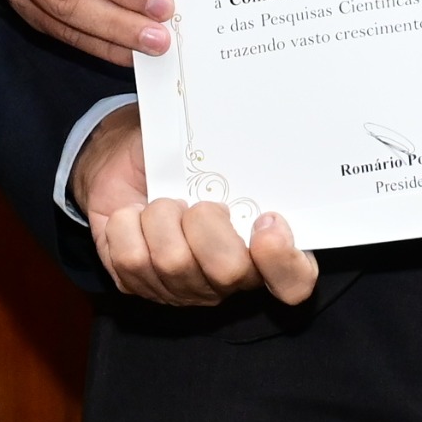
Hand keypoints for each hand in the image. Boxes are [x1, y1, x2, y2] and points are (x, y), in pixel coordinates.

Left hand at [74, 108, 318, 307]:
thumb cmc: (182, 156)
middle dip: (205, 224)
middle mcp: (229, 276)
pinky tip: (134, 215)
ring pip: (173, 263)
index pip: (294, 281)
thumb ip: (237, 155)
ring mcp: (184, 286)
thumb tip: (246, 135)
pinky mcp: (141, 284)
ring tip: (160, 202)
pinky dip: (127, 226)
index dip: (282, 260)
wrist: (129, 163)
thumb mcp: (214, 149)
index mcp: (263, 244)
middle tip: (194, 202)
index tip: (267, 221)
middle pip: (229, 271)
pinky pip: (132, 260)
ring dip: (160, 217)